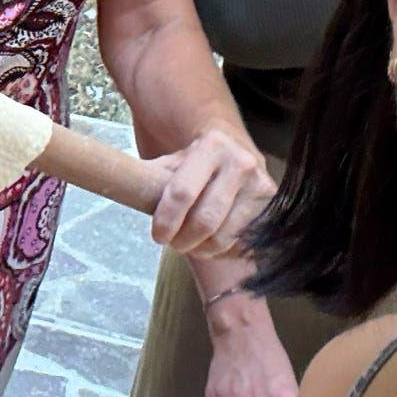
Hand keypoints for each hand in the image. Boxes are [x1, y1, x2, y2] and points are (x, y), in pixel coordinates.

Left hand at [150, 125, 274, 257]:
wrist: (236, 148)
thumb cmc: (196, 160)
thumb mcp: (174, 160)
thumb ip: (153, 177)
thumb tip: (124, 193)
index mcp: (211, 146)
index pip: (182, 192)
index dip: (166, 220)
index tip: (157, 235)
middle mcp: (241, 162)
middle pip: (204, 221)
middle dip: (182, 240)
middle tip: (172, 243)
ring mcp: (260, 185)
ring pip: (224, 237)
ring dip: (201, 249)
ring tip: (190, 244)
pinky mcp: (272, 205)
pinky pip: (241, 242)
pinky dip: (222, 250)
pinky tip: (212, 242)